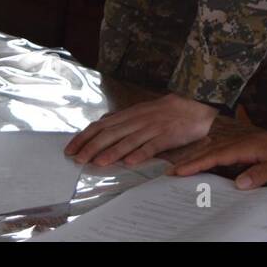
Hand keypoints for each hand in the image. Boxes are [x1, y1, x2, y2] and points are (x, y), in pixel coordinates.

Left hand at [65, 94, 217, 167]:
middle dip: (92, 146)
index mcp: (130, 114)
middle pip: (111, 133)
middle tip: (77, 160)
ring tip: (98, 162)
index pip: (101, 125)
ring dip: (112, 152)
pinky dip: (140, 153)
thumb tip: (102, 125)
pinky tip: (130, 162)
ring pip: (128, 140)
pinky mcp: (168, 135)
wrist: (196, 104)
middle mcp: (138, 120)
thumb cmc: (167, 111)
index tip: (70, 149)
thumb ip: (124, 120)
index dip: (84, 137)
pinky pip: (152, 145)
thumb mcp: (142, 111)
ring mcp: (153, 127)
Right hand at [168, 131, 266, 188]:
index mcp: (250, 146)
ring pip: (215, 148)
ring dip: (197, 156)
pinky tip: (202, 159)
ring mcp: (244, 142)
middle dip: (191, 160)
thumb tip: (239, 183)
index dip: (198, 163)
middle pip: (211, 150)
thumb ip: (263, 172)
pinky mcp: (247, 146)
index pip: (219, 155)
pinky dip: (209, 154)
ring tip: (180, 167)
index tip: (180, 171)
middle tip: (171, 172)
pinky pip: (223, 150)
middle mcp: (243, 141)